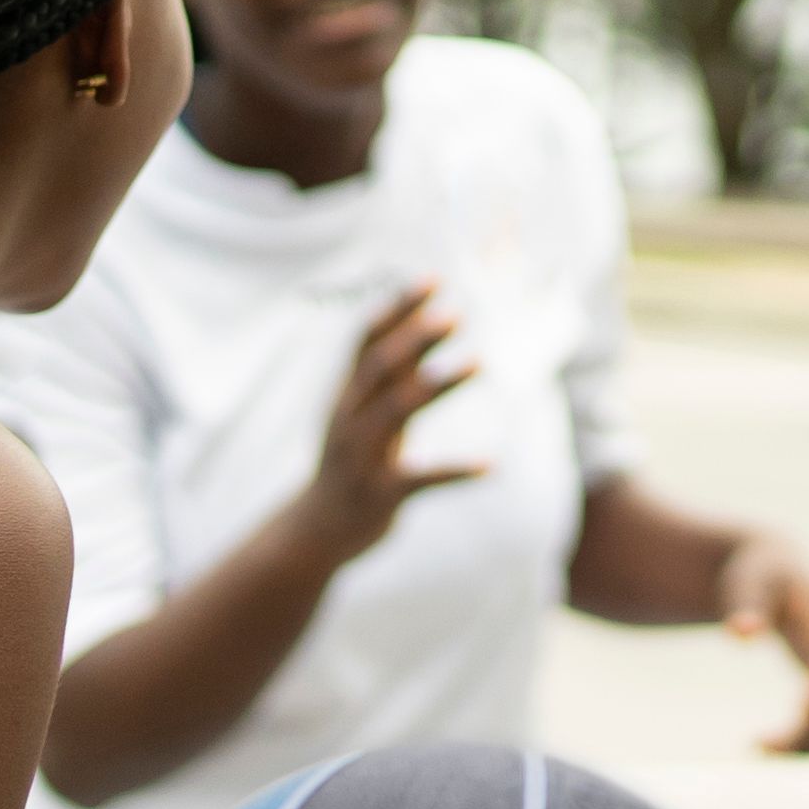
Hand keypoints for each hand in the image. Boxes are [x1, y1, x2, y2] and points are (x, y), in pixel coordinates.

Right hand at [293, 285, 488, 561]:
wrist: (318, 530)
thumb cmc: (351, 462)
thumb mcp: (366, 414)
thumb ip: (393, 376)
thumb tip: (422, 325)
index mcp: (347, 396)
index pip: (368, 342)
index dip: (397, 309)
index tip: (433, 279)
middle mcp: (349, 419)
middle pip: (379, 369)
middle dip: (415, 338)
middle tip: (455, 313)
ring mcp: (361, 457)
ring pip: (397, 412)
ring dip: (438, 385)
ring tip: (478, 362)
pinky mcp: (380, 495)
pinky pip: (422, 480)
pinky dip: (456, 471)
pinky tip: (491, 465)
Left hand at [717, 531, 808, 755]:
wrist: (777, 566)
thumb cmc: (760, 573)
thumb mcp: (748, 583)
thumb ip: (746, 606)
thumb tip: (742, 634)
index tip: (804, 714)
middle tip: (761, 747)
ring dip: (806, 744)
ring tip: (758, 749)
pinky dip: (803, 739)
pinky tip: (766, 743)